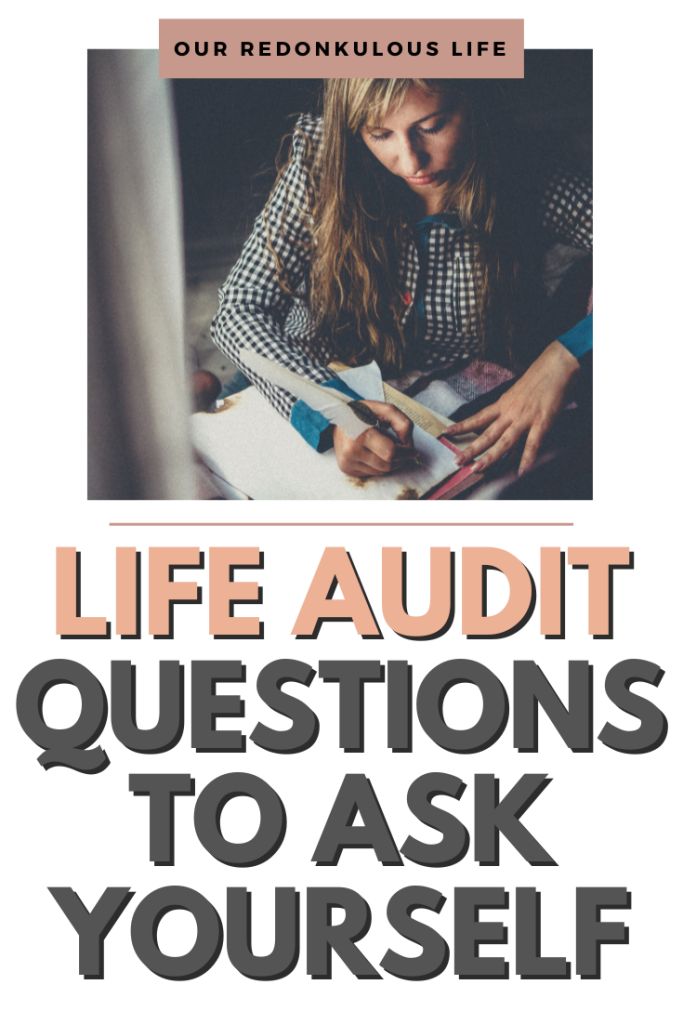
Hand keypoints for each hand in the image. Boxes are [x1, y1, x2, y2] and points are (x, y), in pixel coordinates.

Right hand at [333, 401, 414, 477]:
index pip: (390, 453)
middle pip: (388, 465)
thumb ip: (402, 422)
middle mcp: (351, 452)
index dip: (405, 452)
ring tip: (386, 447)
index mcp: (359, 435)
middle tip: (404, 449)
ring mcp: (347, 463)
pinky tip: (376, 453)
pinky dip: (380, 465)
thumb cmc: (362, 413)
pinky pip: (373, 474)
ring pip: (382, 472)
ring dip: (391, 462)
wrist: (337, 417)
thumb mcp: (384, 409)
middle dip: (400, 458)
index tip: (410, 447)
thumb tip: (408, 444)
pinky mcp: (347, 470)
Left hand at [446, 341, 580, 474]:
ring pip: (504, 441)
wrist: (555, 366)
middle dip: (471, 449)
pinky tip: (521, 471)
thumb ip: (508, 408)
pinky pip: (532, 444)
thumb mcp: (516, 392)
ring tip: (477, 468)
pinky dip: (527, 459)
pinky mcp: (541, 422)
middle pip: (486, 434)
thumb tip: (502, 422)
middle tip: (457, 461)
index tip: (446, 433)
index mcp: (502, 404)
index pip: (478, 418)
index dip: (462, 426)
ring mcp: (524, 419)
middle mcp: (509, 413)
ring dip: (490, 457)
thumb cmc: (538, 377)